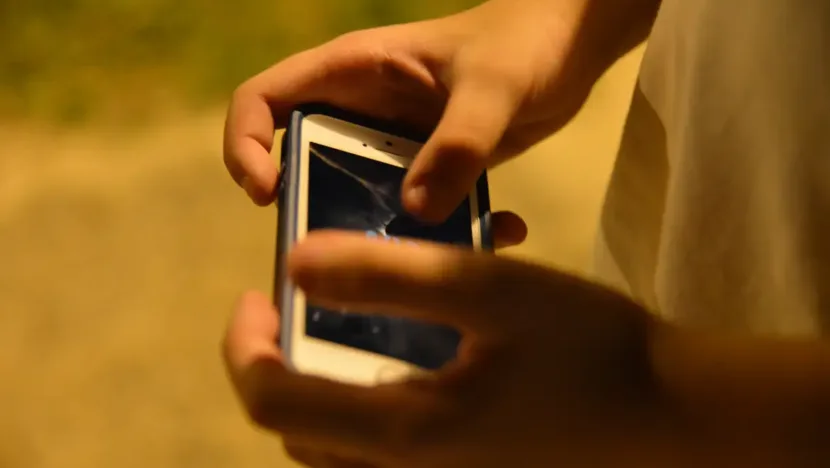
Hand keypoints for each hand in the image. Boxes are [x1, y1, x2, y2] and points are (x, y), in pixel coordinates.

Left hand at [223, 231, 677, 467]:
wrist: (672, 418)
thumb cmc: (591, 348)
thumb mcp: (492, 291)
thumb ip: (390, 276)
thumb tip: (296, 263)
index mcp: (404, 433)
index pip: (271, 403)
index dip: (244, 347)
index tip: (256, 292)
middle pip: (296, 432)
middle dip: (276, 366)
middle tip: (299, 307)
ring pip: (335, 448)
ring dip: (317, 387)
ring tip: (343, 328)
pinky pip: (380, 453)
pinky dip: (364, 406)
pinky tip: (405, 360)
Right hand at [224, 0, 599, 221]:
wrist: (571, 44)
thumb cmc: (527, 40)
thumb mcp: (494, 87)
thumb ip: (459, 144)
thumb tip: (416, 210)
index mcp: (352, 71)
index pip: (261, 101)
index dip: (243, 146)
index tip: (268, 194)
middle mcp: (360, 109)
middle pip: (300, 162)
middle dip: (311, 208)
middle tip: (343, 250)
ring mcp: (394, 142)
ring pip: (357, 195)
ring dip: (379, 231)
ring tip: (420, 260)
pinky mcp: (430, 167)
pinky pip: (412, 207)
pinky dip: (439, 228)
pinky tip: (495, 233)